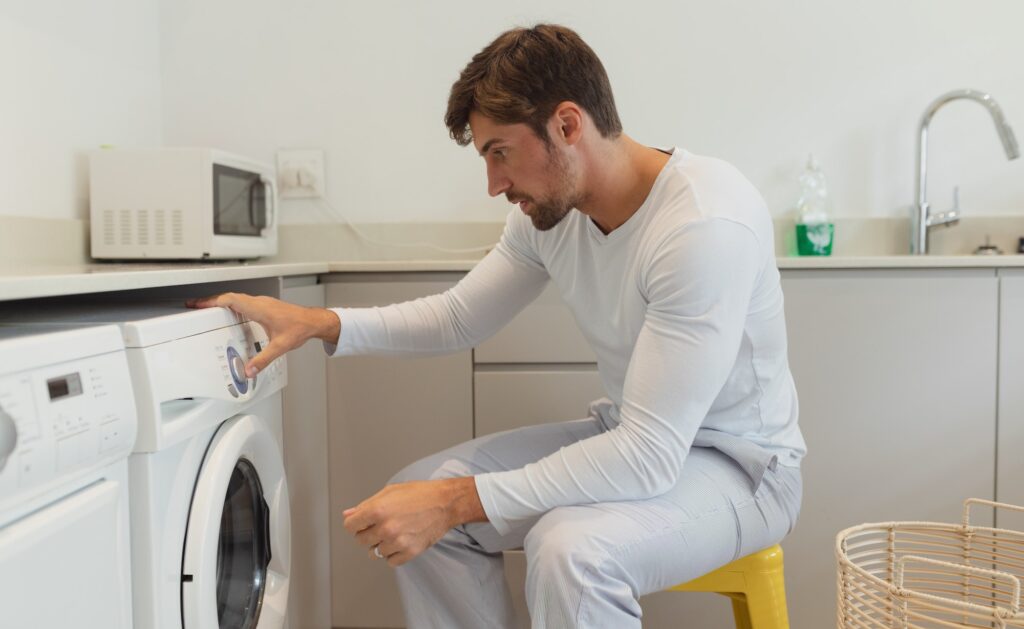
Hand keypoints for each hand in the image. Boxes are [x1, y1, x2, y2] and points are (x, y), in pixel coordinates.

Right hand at [186, 292, 339, 376]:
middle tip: (196, 306)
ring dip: (221, 302)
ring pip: (237, 298)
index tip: (197, 305)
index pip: (229, 300)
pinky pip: (244, 301)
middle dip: (210, 301)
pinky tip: (232, 312)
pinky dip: (233, 304)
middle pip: (229, 297)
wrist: (314, 321)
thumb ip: (263, 360)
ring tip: (208, 308)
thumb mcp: (279, 347)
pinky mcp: (266, 305)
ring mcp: (263, 302)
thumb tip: (249, 370)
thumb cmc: (300, 328)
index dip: (211, 302)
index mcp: (259, 308)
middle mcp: (260, 302)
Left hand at [343, 477, 485, 566]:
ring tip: (394, 532)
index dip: (355, 523)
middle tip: (382, 524)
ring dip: (381, 544)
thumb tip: (348, 515)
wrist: (445, 503)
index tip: (363, 522)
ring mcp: (397, 542)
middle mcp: (385, 528)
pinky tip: (401, 541)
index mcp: (377, 510)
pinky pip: (390, 562)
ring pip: (374, 553)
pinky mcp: (409, 552)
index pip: (350, 526)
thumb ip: (366, 505)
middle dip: (367, 533)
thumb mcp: (389, 492)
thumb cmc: (419, 494)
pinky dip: (393, 554)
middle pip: (360, 540)